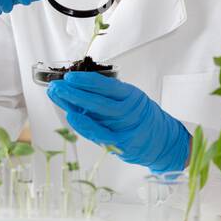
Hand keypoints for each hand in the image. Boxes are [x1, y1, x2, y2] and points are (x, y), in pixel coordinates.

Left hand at [46, 71, 190, 173]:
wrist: (163, 142)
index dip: (87, 81)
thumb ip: (110, 97)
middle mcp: (129, 111)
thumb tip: (78, 88)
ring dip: (74, 103)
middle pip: (99, 100)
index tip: (70, 76)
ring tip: (57, 95)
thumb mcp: (132, 101)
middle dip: (75, 91)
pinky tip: (71, 116)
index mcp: (132, 96)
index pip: (108, 86)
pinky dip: (84, 125)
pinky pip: (100, 134)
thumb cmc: (143, 119)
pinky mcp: (122, 144)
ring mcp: (125, 128)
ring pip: (97, 114)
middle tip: (56, 85)